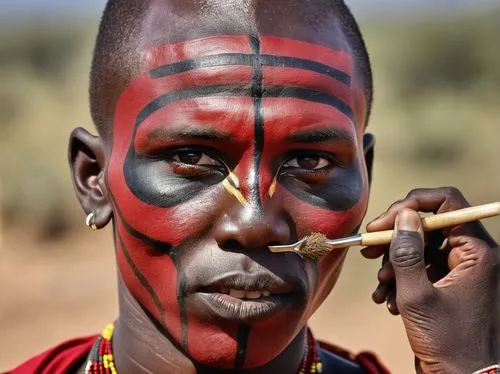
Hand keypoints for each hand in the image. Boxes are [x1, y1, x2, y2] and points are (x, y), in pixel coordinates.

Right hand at [361, 187, 498, 372]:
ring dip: (394, 264)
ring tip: (382, 286)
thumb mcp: (418, 296)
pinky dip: (401, 279)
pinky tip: (387, 299)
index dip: (411, 204)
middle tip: (369, 251)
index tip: (383, 222)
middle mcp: (471, 255)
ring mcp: (460, 270)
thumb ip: (407, 252)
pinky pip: (422, 267)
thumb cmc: (448, 342)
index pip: (447, 202)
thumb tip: (404, 215)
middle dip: (395, 239)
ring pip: (420, 247)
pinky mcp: (449, 284)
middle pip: (428, 225)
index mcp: (476, 251)